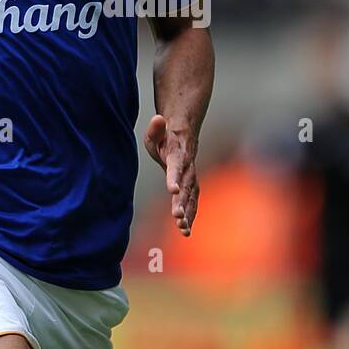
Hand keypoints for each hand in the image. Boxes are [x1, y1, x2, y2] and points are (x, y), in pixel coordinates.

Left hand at [143, 114, 198, 236]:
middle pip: (186, 186)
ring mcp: (191, 177)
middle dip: (182, 202)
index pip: (176, 166)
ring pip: (191, 196)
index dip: (175, 177)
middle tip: (178, 216)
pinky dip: (190, 215)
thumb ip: (156, 128)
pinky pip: (193, 201)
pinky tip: (185, 230)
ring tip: (183, 229)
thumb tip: (158, 118)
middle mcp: (188, 168)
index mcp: (177, 154)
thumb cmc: (165, 137)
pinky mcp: (192, 186)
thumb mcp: (156, 130)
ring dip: (188, 212)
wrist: (183, 136)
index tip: (173, 190)